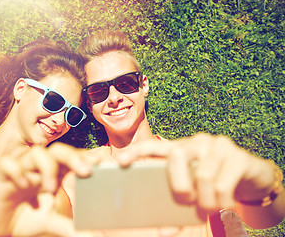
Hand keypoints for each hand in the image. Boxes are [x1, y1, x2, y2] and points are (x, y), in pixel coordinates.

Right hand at [0, 142, 97, 236]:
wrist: (0, 226)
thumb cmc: (28, 218)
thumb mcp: (51, 222)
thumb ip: (70, 226)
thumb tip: (94, 236)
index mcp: (55, 174)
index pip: (72, 158)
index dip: (86, 157)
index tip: (101, 161)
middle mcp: (40, 168)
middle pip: (58, 150)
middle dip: (73, 156)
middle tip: (85, 171)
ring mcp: (22, 169)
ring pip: (36, 152)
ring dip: (47, 167)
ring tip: (50, 188)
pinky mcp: (3, 176)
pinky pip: (9, 163)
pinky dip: (17, 171)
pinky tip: (23, 184)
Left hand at [118, 133, 278, 211]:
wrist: (251, 176)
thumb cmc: (214, 182)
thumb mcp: (195, 188)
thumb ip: (179, 199)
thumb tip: (165, 230)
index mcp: (180, 149)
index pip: (154, 146)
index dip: (136, 152)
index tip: (120, 162)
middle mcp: (196, 142)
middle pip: (176, 155)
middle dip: (178, 185)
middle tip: (186, 202)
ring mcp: (218, 146)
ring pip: (203, 174)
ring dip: (205, 202)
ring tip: (208, 212)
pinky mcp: (238, 156)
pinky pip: (223, 184)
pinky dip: (221, 203)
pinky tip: (224, 208)